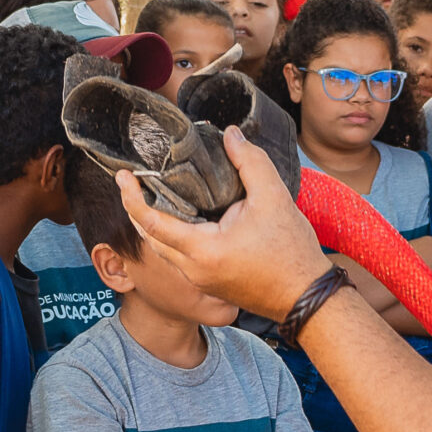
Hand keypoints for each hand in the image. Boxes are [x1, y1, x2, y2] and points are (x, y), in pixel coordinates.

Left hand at [117, 130, 328, 320]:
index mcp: (202, 251)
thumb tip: (231, 134)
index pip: (152, 222)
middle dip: (137, 209)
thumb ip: (249, 161)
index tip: (123, 176)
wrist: (308, 297)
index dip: (132, 197)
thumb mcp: (273, 198)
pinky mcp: (210, 284)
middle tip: (133, 181)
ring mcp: (200, 281)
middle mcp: (194, 270)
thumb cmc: (292, 252)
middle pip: (150, 238)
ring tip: (154, 195)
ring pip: (164, 250)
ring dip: (154, 224)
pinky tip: (182, 218)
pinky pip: (180, 258)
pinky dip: (173, 237)